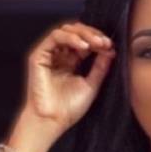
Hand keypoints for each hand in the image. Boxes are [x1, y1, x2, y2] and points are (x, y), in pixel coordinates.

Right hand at [21, 19, 116, 134]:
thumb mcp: (91, 85)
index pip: (85, 42)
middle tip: (105, 42)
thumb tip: (110, 50)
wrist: (53, 121)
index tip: (110, 46)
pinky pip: (55, 37)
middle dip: (92, 34)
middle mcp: (60, 56)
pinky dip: (70, 37)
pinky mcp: (39, 55)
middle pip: (76, 33)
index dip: (98, 40)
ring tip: (96, 43)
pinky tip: (83, 46)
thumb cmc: (69, 108)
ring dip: (83, 34)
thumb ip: (100, 67)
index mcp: (72, 62)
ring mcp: (49, 54)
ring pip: (66, 31)